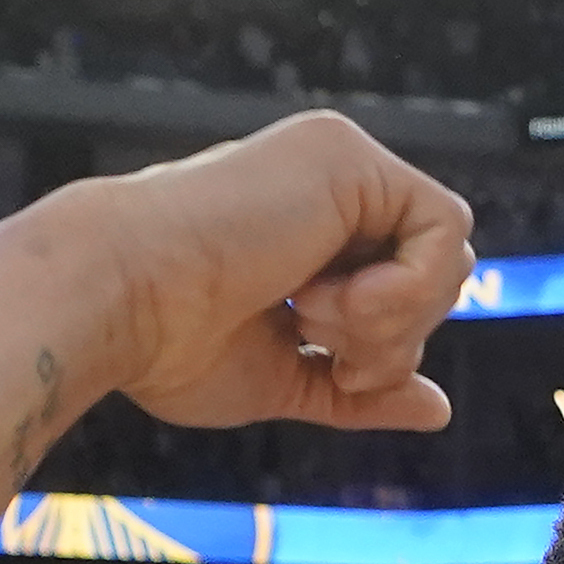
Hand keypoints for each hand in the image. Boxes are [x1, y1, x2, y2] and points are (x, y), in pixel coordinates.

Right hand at [43, 109, 471, 433]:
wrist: (114, 302)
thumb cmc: (169, 344)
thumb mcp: (285, 379)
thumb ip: (362, 390)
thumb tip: (438, 409)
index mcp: (309, 231)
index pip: (407, 294)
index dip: (390, 349)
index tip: (330, 369)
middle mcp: (329, 188)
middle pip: (440, 274)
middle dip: (397, 338)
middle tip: (320, 345)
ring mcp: (338, 164)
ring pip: (450, 254)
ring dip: (393, 318)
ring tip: (308, 317)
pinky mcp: (346, 155)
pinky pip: (445, 229)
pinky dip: (403, 288)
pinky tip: (319, 296)